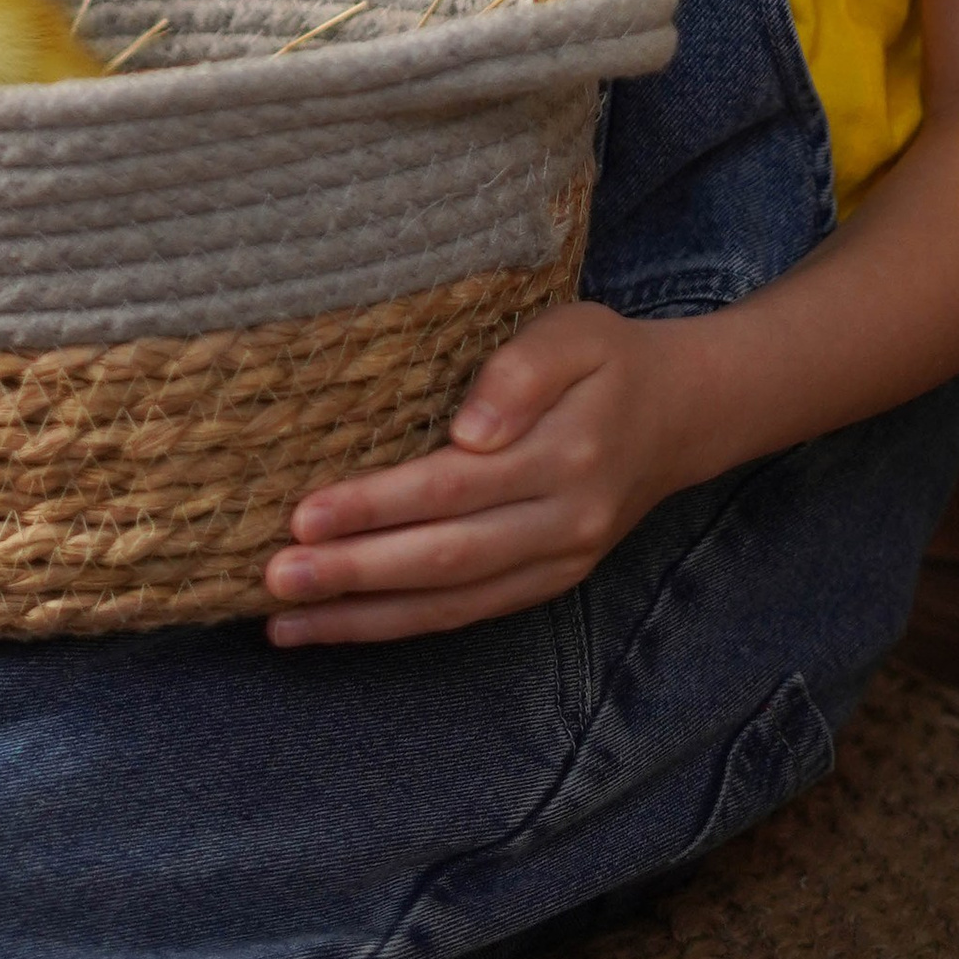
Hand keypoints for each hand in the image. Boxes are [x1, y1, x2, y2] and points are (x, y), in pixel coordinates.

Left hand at [262, 303, 702, 646]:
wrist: (684, 413)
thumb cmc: (609, 359)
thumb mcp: (575, 332)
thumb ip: (522, 371)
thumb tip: (469, 432)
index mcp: (565, 455)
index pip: (453, 488)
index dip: (377, 506)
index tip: (305, 514)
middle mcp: (562, 523)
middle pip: (443, 558)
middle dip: (354, 573)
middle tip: (275, 577)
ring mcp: (556, 564)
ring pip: (450, 603)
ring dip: (364, 618)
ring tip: (284, 621)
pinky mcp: (546, 584)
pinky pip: (466, 614)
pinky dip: (399, 626)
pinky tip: (340, 626)